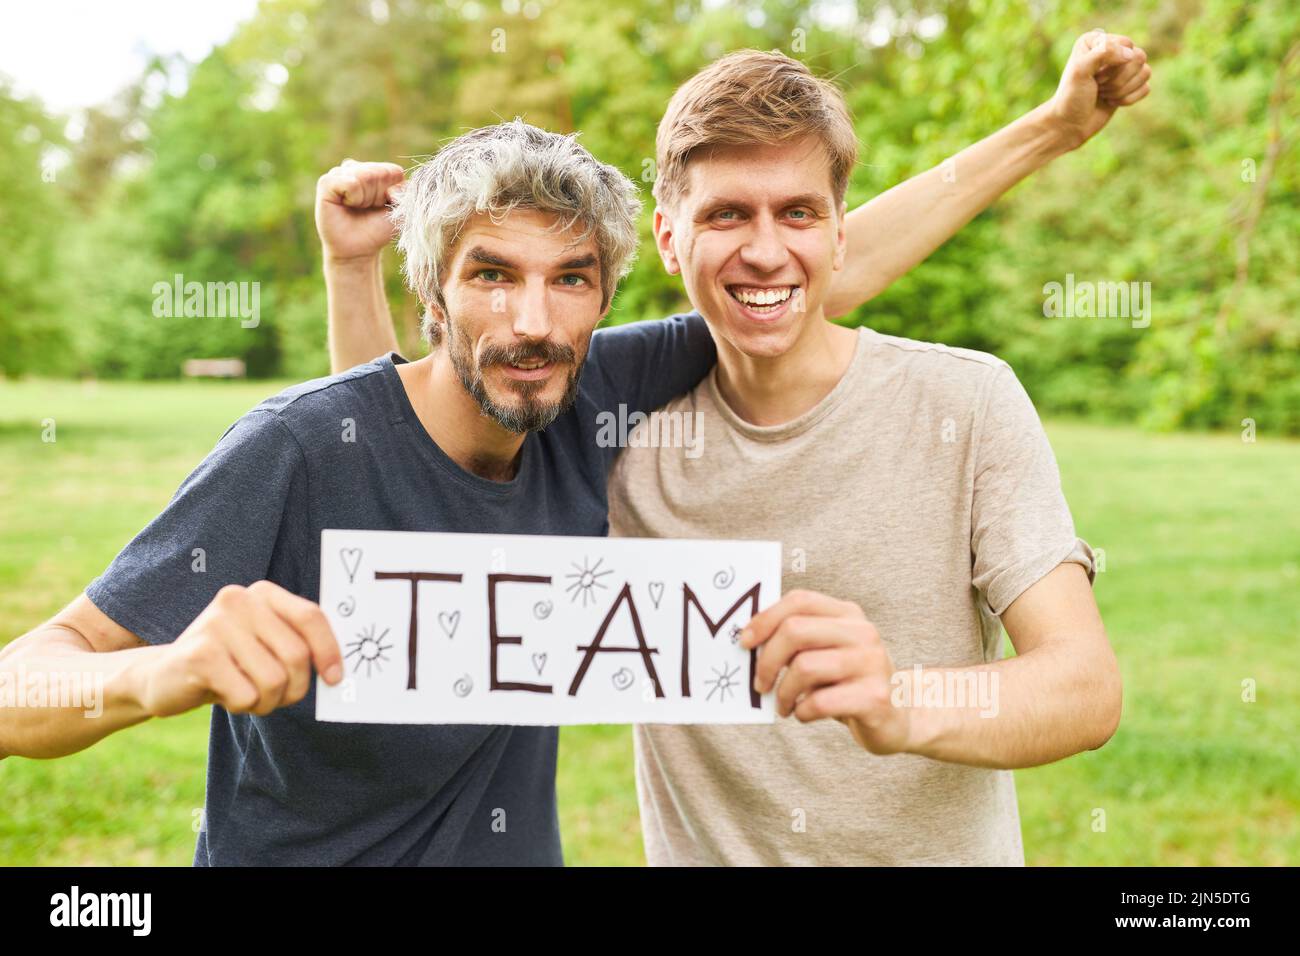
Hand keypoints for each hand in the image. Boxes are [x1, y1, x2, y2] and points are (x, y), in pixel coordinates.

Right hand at [136, 581, 342, 718]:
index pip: (311, 617)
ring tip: (243, 692)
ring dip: (265, 701)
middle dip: (294, 688)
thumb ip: (296, 646)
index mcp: (263, 594)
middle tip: (275, 696)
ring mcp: (216, 624)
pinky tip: (221, 693)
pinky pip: (246, 695)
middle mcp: (240, 600)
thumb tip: (338, 670)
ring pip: (273, 681)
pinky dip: (241, 706)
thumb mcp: (264, 646)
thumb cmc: (228, 665)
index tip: (334, 679)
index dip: (329, 650)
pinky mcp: (199, 654)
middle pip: (296, 655)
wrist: (163, 678)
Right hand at [315, 159, 405, 262]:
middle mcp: (357, 168)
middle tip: (368, 209)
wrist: (358, 250)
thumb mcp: (400, 210)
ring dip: (367, 198)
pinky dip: (354, 198)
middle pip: (379, 172)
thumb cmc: (378, 229)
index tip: (383, 206)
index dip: (392, 193)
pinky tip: (347, 206)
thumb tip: (394, 182)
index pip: (394, 171)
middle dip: (378, 196)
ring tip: (357, 208)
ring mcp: (341, 173)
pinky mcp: (326, 182)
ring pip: (365, 176)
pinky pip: (350, 183)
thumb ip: (405, 192)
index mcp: (376, 170)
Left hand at [740, 590, 909, 754]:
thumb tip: (748, 641)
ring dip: (783, 692)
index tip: (744, 643)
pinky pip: (820, 702)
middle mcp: (863, 633)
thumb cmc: (847, 683)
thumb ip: (797, 640)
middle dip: (767, 660)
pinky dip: (802, 711)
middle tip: (760, 684)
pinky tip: (804, 714)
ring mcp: (872, 663)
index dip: (765, 619)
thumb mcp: (826, 652)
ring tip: (783, 705)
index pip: (800, 601)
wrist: (896, 718)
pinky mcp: (875, 697)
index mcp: (849, 614)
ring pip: (804, 667)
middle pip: (796, 630)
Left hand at [1047, 30, 1151, 148]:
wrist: (1069, 125)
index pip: (1126, 44)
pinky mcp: (1130, 86)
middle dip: (1118, 79)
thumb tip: (1131, 54)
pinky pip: (1146, 88)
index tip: (1094, 77)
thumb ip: (1103, 53)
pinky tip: (1111, 102)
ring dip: (1122, 89)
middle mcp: (1111, 50)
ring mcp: (1123, 68)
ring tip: (1103, 94)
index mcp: (1097, 40)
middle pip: (1138, 57)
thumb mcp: (1080, 71)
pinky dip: (1129, 99)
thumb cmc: (1071, 97)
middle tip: (1098, 87)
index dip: (1114, 64)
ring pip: (1145, 72)